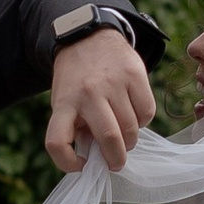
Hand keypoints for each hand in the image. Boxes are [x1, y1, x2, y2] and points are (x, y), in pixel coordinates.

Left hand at [45, 30, 156, 175]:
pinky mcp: (135, 74)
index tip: (81, 166)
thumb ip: (76, 127)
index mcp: (64, 103)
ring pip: (131, 128)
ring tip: (124, 134)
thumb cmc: (76, 80)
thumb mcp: (65, 101)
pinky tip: (133, 114)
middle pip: (109, 137)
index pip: (57, 141)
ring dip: (130, 140)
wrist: (88, 37)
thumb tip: (97, 155)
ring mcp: (113, 82)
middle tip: (116, 162)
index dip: (67, 162)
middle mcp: (88, 92)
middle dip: (116, 159)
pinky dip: (143, 121)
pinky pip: (147, 112)